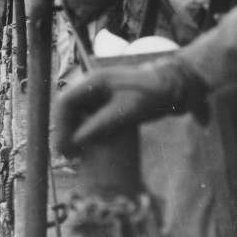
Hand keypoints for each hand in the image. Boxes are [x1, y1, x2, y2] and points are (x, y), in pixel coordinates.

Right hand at [54, 60, 201, 155]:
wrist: (175, 86)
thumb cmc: (152, 94)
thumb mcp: (127, 111)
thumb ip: (101, 124)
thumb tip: (76, 141)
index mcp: (93, 80)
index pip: (65, 101)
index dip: (61, 125)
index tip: (64, 147)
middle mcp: (92, 85)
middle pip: (67, 108)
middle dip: (64, 131)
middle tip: (68, 156)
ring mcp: (99, 93)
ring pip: (76, 113)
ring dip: (73, 132)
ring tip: (75, 155)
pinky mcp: (107, 102)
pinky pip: (88, 116)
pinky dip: (84, 131)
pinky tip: (87, 146)